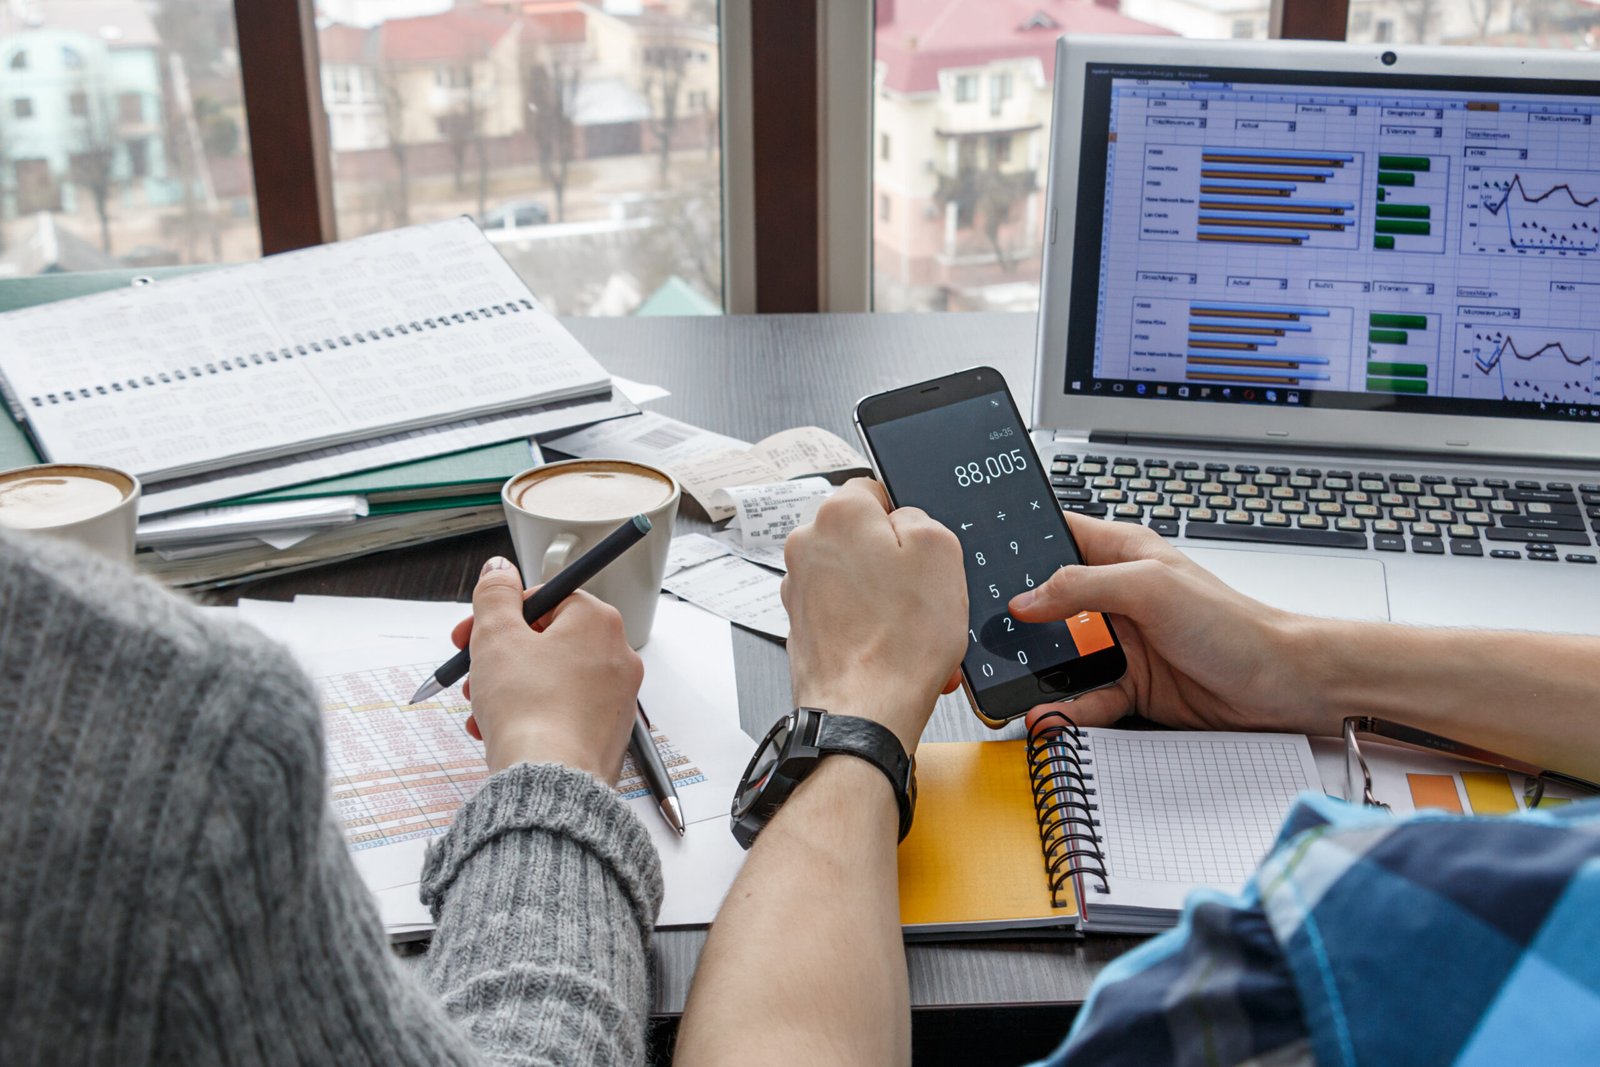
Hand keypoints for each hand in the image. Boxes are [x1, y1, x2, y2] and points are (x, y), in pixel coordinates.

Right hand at [452, 556, 642, 781]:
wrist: (551, 783)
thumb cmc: (529, 709)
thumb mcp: (496, 637)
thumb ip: (495, 595)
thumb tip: (499, 569)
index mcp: (598, 621)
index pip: (546, 599)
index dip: (499, 615)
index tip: (470, 633)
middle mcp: (618, 655)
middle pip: (548, 640)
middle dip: (500, 656)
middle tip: (472, 672)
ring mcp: (618, 697)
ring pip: (552, 678)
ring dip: (509, 687)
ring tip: (480, 709)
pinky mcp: (609, 732)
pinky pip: (564, 711)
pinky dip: (531, 715)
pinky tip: (499, 733)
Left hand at [781, 479, 966, 752]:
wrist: (865, 713)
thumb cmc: (900, 643)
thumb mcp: (942, 552)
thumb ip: (921, 517)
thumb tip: (906, 519)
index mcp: (839, 514)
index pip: (876, 490)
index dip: (907, 519)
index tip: (921, 547)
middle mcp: (807, 545)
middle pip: (866, 539)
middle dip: (898, 564)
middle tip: (926, 593)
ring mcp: (800, 588)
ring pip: (859, 580)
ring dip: (890, 600)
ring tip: (917, 631)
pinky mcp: (803, 625)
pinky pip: (848, 614)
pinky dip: (873, 627)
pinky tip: (898, 650)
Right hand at [1009, 515, 1336, 735]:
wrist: (1284, 686)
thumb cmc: (1234, 624)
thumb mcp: (1150, 589)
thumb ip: (1082, 587)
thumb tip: (1025, 599)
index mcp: (1120, 555)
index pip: (1055, 535)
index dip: (1018, 542)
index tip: (980, 561)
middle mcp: (1116, 597)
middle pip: (1046, 604)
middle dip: (1016, 622)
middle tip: (986, 636)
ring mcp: (1122, 644)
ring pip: (1061, 657)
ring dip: (1038, 673)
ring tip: (1012, 684)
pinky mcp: (1132, 687)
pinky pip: (1085, 698)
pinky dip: (1066, 711)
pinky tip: (1052, 716)